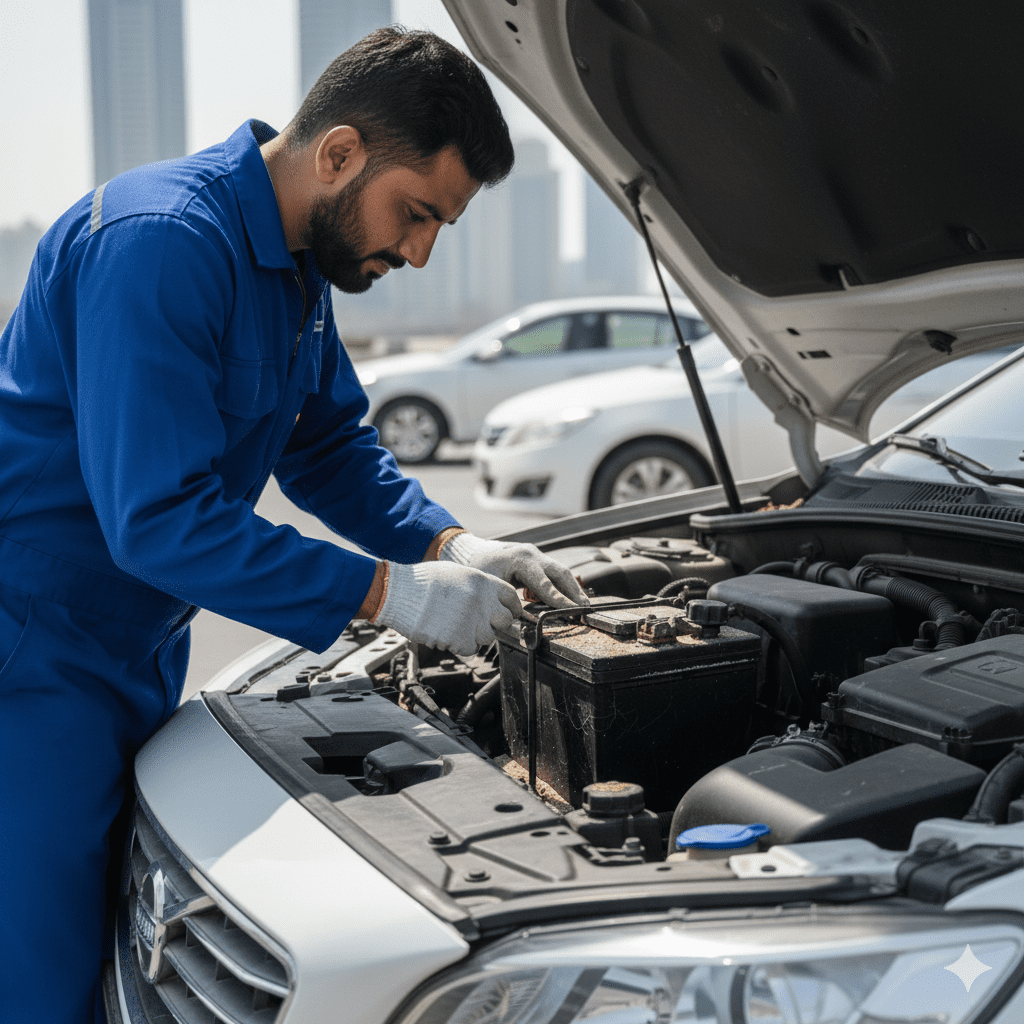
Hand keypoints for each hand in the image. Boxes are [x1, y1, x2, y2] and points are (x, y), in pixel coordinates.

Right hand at [374, 560, 521, 655]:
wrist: (398, 592)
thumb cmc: (422, 581)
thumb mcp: (456, 573)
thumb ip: (478, 586)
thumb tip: (492, 600)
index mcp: (482, 581)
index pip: (511, 597)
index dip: (511, 607)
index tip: (508, 613)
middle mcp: (481, 601)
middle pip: (505, 621)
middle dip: (494, 624)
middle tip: (479, 622)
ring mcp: (472, 620)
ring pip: (488, 637)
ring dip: (475, 635)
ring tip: (454, 624)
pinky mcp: (459, 638)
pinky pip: (470, 648)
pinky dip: (460, 645)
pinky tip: (446, 632)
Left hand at [439, 532, 588, 608]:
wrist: (471, 552)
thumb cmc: (477, 568)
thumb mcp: (489, 585)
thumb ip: (506, 601)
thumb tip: (522, 622)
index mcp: (520, 559)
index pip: (545, 582)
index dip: (559, 599)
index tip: (572, 610)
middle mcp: (532, 554)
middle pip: (560, 573)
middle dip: (574, 592)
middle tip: (585, 609)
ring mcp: (536, 555)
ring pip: (560, 572)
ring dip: (572, 589)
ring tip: (583, 606)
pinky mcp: (536, 560)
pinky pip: (554, 573)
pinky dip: (563, 586)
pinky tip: (570, 599)